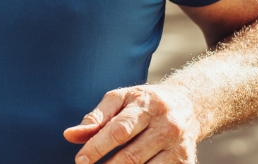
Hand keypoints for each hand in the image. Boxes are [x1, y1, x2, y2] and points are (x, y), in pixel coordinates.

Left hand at [63, 84, 200, 163]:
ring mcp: (179, 147)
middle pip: (132, 156)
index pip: (119, 130)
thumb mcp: (120, 100)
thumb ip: (95, 118)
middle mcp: (166, 126)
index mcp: (147, 105)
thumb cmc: (145, 102)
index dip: (97, 148)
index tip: (80, 160)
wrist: (188, 104)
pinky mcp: (186, 162)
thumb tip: (70, 135)